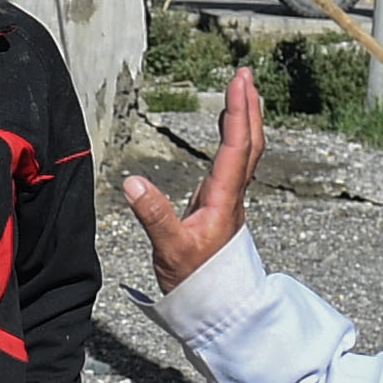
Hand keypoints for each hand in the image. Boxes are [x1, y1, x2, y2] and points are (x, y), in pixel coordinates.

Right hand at [119, 67, 264, 288]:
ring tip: (241, 92)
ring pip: (246, 151)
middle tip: (244, 74)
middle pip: (250, 142)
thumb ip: (153, 215)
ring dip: (245, 119)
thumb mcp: (170, 249)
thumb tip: (133, 181)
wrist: (215, 307)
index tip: (238, 82)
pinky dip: (234, 138)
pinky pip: (235, 162)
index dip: (238, 112)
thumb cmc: (196, 281)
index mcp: (223, 199)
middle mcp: (232, 195)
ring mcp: (229, 199)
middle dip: (248, 106)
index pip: (235, 146)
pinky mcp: (221, 205)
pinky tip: (227, 131)